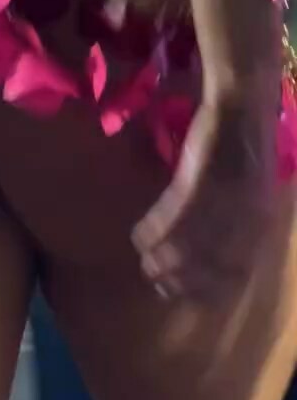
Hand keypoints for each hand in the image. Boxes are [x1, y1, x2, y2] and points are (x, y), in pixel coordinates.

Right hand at [133, 97, 278, 299]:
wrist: (241, 102)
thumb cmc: (245, 145)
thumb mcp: (253, 190)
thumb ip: (240, 221)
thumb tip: (216, 250)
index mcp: (261, 221)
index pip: (237, 270)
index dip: (210, 289)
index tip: (187, 297)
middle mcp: (245, 217)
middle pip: (208, 263)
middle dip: (181, 279)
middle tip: (158, 285)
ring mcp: (221, 199)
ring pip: (186, 243)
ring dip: (161, 258)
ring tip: (144, 265)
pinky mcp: (198, 179)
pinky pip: (170, 214)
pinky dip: (153, 229)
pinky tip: (138, 238)